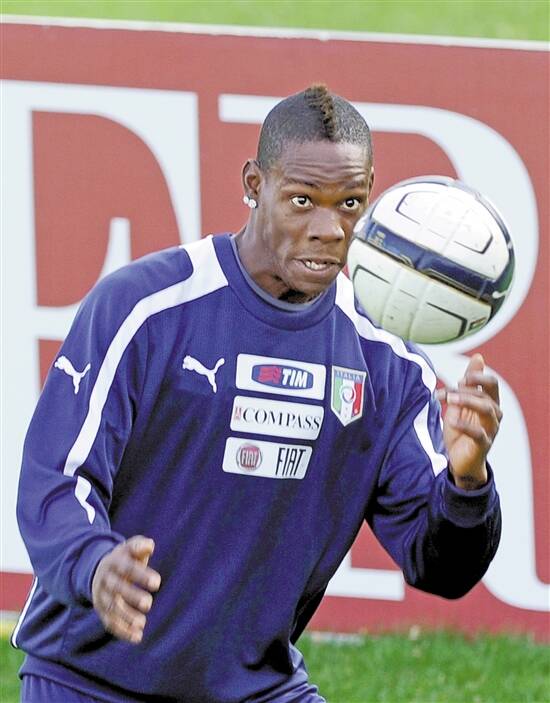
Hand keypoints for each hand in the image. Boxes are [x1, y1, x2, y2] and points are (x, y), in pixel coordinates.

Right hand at [92, 535, 160, 643]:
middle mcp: (106, 580)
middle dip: (132, 597)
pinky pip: (110, 623)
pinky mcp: (102, 611)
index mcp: (115, 562)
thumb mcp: (130, 548)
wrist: (99, 570)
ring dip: (126, 617)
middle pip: (117, 589)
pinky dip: (122, 632)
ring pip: (111, 608)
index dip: (141, 575)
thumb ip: (140, 545)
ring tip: (142, 623)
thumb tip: (149, 545)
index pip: (127, 568)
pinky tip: (137, 637)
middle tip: (148, 604)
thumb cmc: (125, 558)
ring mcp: (102, 597)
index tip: (157, 583)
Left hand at [437, 354, 501, 489]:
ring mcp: (490, 430)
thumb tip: (478, 357)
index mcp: (489, 403)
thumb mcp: (460, 403)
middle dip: (469, 388)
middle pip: (488, 395)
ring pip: (487, 409)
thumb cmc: (460, 429)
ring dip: (467, 401)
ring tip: (449, 399)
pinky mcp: (483, 444)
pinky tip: (452, 420)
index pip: (491, 384)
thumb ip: (468, 383)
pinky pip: (478, 433)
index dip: (478, 376)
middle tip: (450, 389)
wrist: (458, 459)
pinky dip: (465, 425)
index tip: (460, 378)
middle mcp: (494, 415)